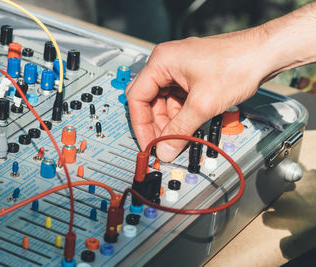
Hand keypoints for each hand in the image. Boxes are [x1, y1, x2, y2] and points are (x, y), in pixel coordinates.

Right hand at [126, 29, 271, 161]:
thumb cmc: (238, 63)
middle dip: (155, 124)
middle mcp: (167, 63)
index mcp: (162, 61)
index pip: (136, 97)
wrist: (265, 54)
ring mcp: (179, 69)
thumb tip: (165, 148)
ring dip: (169, 122)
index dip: (140, 125)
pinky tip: (189, 126)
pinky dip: (181, 115)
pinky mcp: (191, 76)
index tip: (148, 143)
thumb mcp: (203, 104)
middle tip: (162, 144)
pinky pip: (177, 99)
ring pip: (163, 102)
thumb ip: (180, 130)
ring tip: (179, 137)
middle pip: (148, 100)